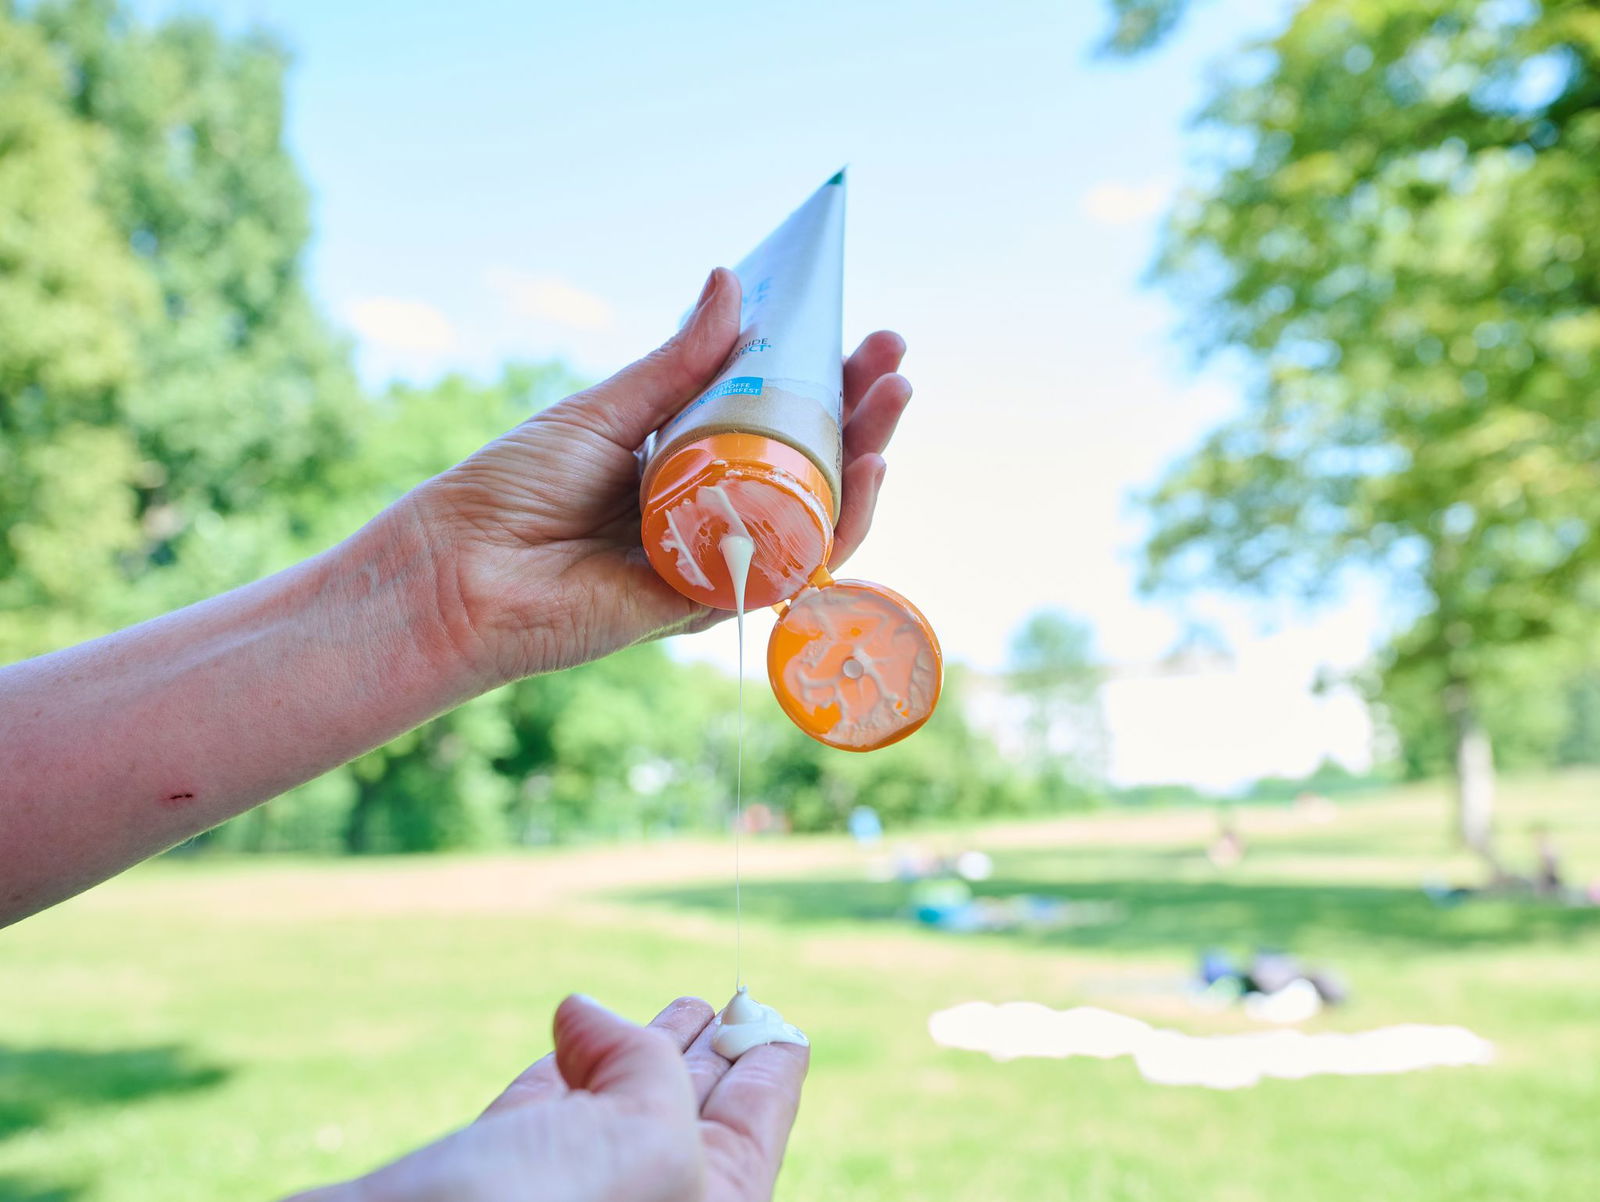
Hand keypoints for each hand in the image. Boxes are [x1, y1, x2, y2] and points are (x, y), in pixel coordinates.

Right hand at [291, 994, 809, 1201]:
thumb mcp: (648, 1143)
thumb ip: (651, 1073)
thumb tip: (587, 1017)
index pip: (753, 1134)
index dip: (771, 1072)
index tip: (783, 1025)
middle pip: (689, 1120)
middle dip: (710, 1058)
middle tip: (732, 1000)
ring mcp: (563, 1193)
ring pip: (613, 1109)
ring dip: (642, 1049)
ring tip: (677, 1004)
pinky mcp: (488, 1174)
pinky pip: (542, 1107)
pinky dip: (565, 1059)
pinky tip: (576, 1019)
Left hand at [403, 267, 912, 682]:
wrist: (459, 572)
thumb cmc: (514, 490)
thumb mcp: (605, 411)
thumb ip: (676, 363)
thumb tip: (732, 284)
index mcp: (679, 457)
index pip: (769, 414)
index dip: (819, 376)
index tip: (859, 331)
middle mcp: (707, 507)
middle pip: (804, 463)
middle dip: (857, 413)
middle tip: (895, 362)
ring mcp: (715, 556)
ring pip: (811, 514)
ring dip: (862, 462)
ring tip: (891, 406)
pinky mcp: (714, 602)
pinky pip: (791, 566)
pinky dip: (835, 524)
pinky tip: (859, 474)